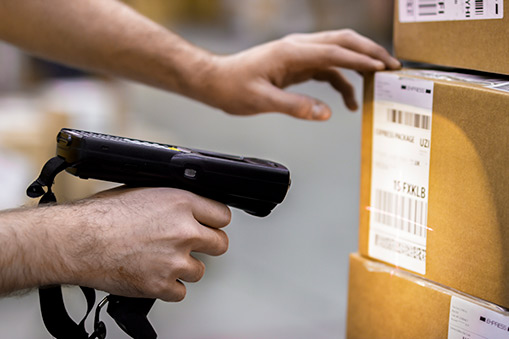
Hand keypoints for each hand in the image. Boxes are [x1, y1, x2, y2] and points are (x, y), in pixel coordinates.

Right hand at [46, 187, 229, 301]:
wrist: (78, 241)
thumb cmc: (101, 216)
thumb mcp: (144, 192)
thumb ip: (172, 202)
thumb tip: (185, 208)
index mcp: (181, 203)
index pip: (222, 215)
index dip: (214, 221)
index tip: (209, 225)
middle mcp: (184, 231)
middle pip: (220, 244)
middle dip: (208, 245)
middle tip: (192, 245)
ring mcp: (175, 260)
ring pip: (200, 271)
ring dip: (184, 268)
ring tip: (161, 260)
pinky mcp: (162, 285)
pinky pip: (180, 292)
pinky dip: (168, 287)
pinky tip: (153, 274)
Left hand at [196, 29, 399, 119]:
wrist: (216, 81)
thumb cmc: (234, 88)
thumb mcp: (261, 100)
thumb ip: (294, 106)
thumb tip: (326, 114)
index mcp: (292, 52)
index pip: (335, 51)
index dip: (362, 59)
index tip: (385, 68)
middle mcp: (298, 48)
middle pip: (343, 42)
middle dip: (369, 52)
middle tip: (392, 67)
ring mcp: (299, 55)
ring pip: (338, 53)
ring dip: (359, 66)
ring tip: (379, 83)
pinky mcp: (297, 65)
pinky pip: (327, 69)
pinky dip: (341, 81)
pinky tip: (347, 101)